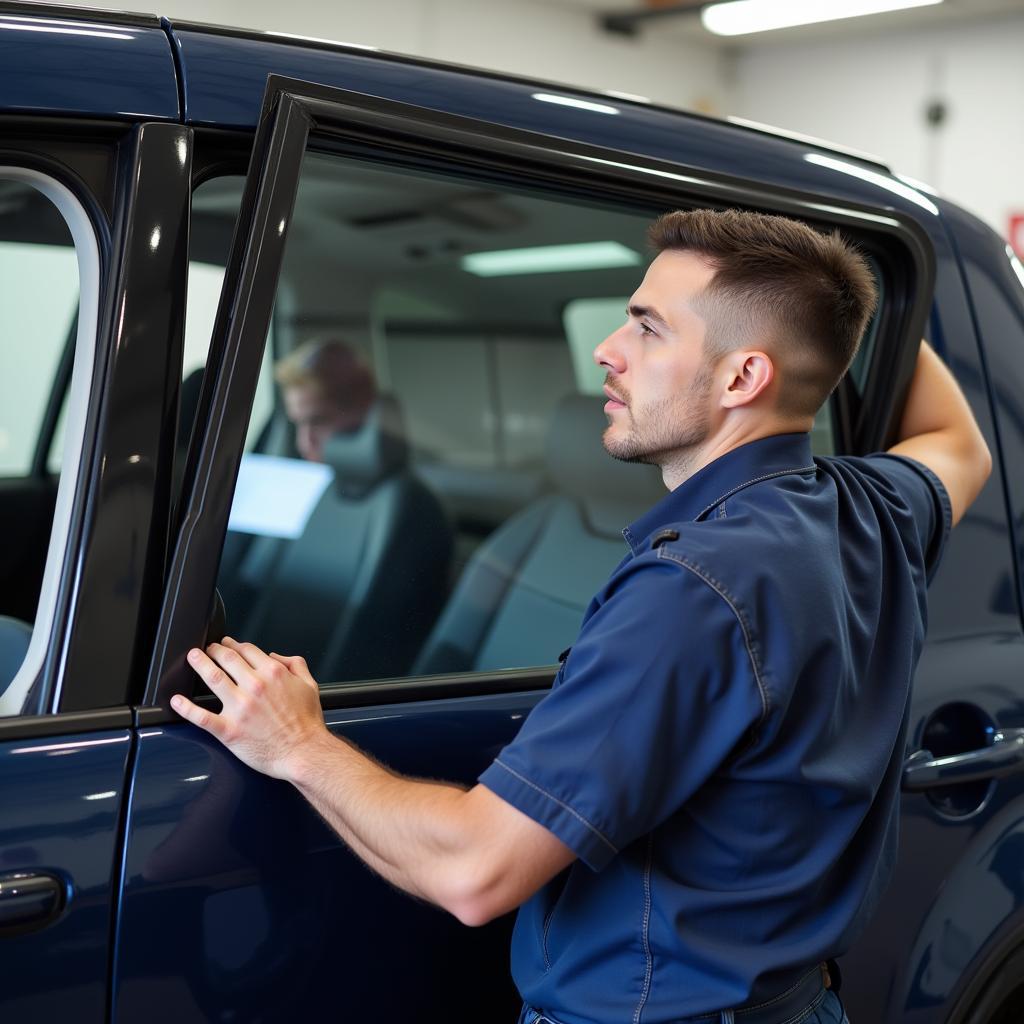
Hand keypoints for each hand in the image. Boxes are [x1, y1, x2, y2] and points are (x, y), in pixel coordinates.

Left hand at [171, 637, 327, 780]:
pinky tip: (177, 701)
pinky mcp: (229, 729)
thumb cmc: (307, 723)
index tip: (228, 644)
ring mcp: (240, 707)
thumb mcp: (310, 685)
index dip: (234, 644)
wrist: (304, 752)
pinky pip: (201, 716)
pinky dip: (185, 708)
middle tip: (208, 649)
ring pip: (212, 678)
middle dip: (214, 650)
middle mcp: (255, 686)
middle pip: (227, 659)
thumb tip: (277, 656)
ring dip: (199, 664)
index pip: (247, 650)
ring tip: (192, 658)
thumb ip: (295, 664)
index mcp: (273, 673)